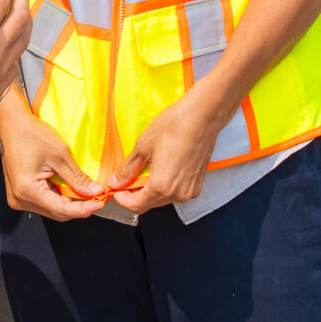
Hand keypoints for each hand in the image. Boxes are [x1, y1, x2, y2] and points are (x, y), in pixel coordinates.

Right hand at [0, 92, 108, 221]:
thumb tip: (95, 192)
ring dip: (69, 203)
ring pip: (51, 209)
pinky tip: (71, 189)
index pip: (61, 210)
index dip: (84, 209)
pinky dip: (59, 198)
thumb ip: (77, 177)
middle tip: (98, 197)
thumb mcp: (60, 154)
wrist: (11, 124)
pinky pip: (44, 202)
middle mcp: (20, 199)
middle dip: (78, 207)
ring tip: (87, 193)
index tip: (101, 202)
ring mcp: (18, 198)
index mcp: (27, 191)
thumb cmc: (32, 134)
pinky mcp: (20, 193)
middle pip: (56, 213)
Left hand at [106, 90, 223, 214]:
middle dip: (135, 195)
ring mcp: (190, 190)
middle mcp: (178, 194)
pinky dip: (165, 187)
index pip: (136, 205)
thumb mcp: (143, 146)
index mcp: (162, 186)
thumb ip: (128, 168)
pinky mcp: (197, 184)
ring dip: (150, 191)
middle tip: (126, 179)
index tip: (117, 189)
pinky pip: (176, 193)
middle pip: (149, 204)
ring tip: (144, 172)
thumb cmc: (175, 126)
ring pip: (162, 200)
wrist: (203, 116)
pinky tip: (161, 170)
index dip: (122, 199)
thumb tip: (117, 181)